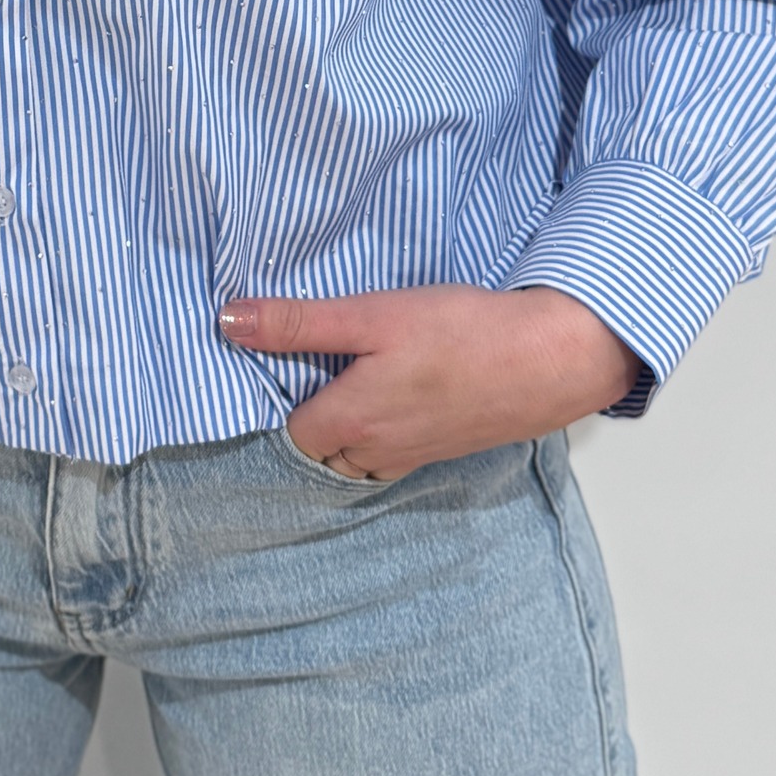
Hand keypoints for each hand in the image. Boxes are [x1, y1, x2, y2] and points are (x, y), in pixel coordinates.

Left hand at [219, 283, 642, 481]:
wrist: (547, 359)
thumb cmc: (458, 332)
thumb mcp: (370, 315)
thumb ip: (299, 323)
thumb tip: (228, 321)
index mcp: (351, 421)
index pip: (292, 434)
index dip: (279, 403)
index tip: (276, 370)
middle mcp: (379, 450)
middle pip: (324, 454)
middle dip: (311, 426)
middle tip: (304, 379)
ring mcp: (416, 454)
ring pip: (360, 460)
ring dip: (346, 435)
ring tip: (344, 389)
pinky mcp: (446, 447)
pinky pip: (395, 456)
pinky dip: (382, 436)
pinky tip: (393, 398)